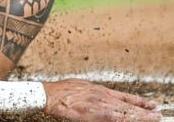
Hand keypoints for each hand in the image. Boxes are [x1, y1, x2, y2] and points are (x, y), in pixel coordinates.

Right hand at [43, 79, 160, 120]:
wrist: (48, 94)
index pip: (125, 97)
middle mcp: (102, 97)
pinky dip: (124, 119)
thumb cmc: (61, 91)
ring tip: (153, 118)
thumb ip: (93, 93)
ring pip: (124, 112)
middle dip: (144, 111)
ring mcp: (98, 105)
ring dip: (140, 116)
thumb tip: (102, 96)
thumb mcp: (81, 86)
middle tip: (158, 114)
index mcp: (99, 90)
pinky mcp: (92, 113)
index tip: (152, 105)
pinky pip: (112, 118)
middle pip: (128, 105)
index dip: (139, 102)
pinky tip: (132, 121)